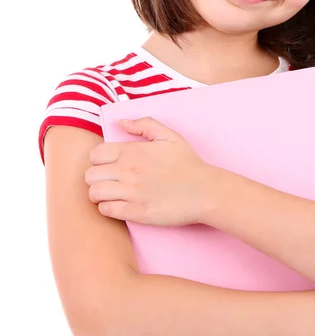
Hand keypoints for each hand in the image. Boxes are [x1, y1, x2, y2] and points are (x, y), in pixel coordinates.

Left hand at [85, 117, 215, 225]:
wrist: (204, 191)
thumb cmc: (188, 163)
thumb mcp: (169, 136)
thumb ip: (144, 124)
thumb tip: (122, 123)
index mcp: (132, 151)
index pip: (95, 155)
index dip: (99, 160)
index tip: (109, 165)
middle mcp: (128, 171)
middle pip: (90, 175)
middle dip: (97, 178)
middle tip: (109, 181)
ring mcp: (131, 192)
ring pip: (94, 194)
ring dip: (99, 194)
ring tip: (112, 194)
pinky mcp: (135, 212)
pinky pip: (105, 211)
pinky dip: (108, 208)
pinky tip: (120, 205)